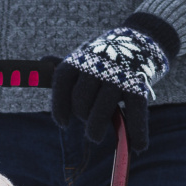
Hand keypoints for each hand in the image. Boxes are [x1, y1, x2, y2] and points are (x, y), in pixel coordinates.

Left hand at [51, 19, 172, 151]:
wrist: (143, 39)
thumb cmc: (107, 56)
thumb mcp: (85, 56)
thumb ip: (66, 65)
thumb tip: (42, 62)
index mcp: (80, 58)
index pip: (62, 82)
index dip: (59, 106)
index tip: (63, 124)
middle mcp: (97, 66)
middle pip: (81, 99)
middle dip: (81, 115)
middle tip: (86, 123)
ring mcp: (119, 76)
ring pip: (102, 109)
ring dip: (96, 129)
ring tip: (94, 137)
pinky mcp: (139, 86)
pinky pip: (135, 113)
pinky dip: (137, 132)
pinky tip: (137, 147)